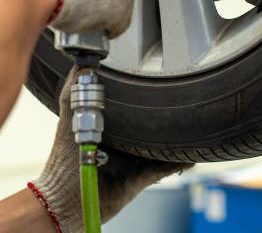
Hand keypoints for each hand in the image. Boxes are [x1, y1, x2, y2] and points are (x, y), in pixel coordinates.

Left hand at [31, 69, 192, 231]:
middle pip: (152, 122)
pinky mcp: (142, 177)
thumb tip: (80, 62)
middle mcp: (124, 139)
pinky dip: (181, 161)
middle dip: (167, 113)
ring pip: (163, 144)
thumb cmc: (65, 158)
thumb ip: (73, 90)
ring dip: (177, 137)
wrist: (68, 199)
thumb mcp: (70, 117)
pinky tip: (194, 153)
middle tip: (184, 97)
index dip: (145, 90)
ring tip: (195, 123)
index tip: (158, 74)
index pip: (133, 103)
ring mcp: (134, 159)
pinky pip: (167, 167)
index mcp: (111, 123)